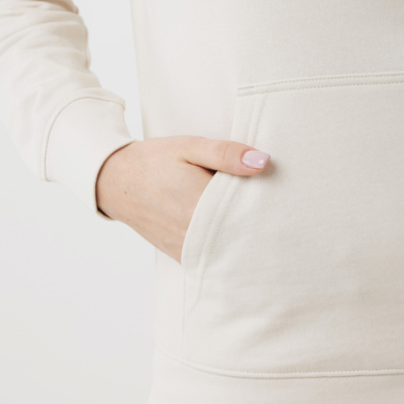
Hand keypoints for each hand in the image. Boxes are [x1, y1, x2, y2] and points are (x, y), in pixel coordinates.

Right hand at [94, 136, 270, 262]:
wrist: (115, 182)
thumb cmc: (154, 161)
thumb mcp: (190, 147)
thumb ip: (227, 154)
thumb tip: (263, 162)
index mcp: (198, 208)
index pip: (248, 214)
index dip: (270, 207)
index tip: (287, 198)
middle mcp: (193, 237)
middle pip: (243, 237)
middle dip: (262, 225)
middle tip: (284, 212)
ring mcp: (187, 251)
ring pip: (230, 250)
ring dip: (247, 238)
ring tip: (266, 222)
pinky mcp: (183, 256)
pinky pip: (214, 256)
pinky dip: (229, 246)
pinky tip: (241, 233)